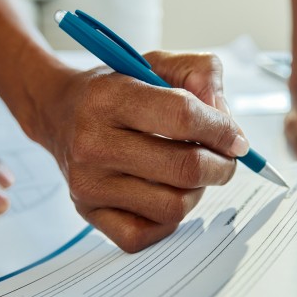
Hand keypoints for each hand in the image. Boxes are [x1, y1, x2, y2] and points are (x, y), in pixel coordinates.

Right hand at [20, 51, 245, 252]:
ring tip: (190, 173)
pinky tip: (164, 193)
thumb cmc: (116, 90)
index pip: (183, 117)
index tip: (236, 138)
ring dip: (197, 192)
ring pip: (174, 206)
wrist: (60, 113)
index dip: (222, 130)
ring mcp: (88, 184)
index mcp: (109, 98)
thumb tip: (227, 121)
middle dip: (221, 166)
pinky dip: (169, 218)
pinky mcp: (88, 213)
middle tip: (225, 159)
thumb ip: (201, 74)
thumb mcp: (156, 63)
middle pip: (185, 168)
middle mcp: (92, 143)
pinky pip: (149, 233)